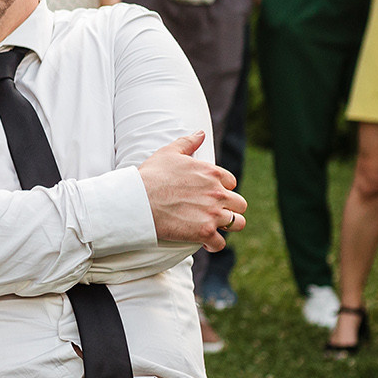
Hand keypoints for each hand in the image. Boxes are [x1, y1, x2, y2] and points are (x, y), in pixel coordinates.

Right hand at [137, 131, 246, 250]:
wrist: (137, 201)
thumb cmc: (150, 176)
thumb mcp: (168, 153)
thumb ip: (188, 142)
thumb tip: (200, 133)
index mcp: (212, 173)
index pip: (231, 182)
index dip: (222, 189)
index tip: (211, 195)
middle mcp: (217, 193)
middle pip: (240, 204)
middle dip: (230, 208)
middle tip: (214, 212)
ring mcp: (213, 214)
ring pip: (237, 223)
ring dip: (228, 226)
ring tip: (215, 227)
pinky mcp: (204, 232)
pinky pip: (220, 243)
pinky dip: (214, 244)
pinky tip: (206, 242)